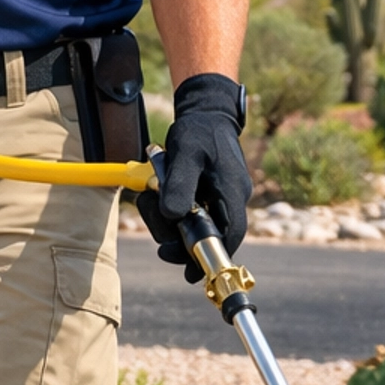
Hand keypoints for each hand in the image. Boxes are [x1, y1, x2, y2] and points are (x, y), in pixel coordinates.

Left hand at [137, 74, 250, 280]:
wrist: (206, 112)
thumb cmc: (198, 131)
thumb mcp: (185, 154)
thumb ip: (179, 185)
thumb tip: (173, 216)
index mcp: (232, 191)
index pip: (231, 234)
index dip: (214, 257)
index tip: (190, 272)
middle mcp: (232, 198)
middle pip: (211, 237)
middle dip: (181, 241)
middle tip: (159, 242)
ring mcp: (223, 198)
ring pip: (199, 228)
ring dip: (172, 224)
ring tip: (151, 203)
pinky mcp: (212, 195)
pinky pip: (194, 215)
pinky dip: (175, 214)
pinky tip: (159, 200)